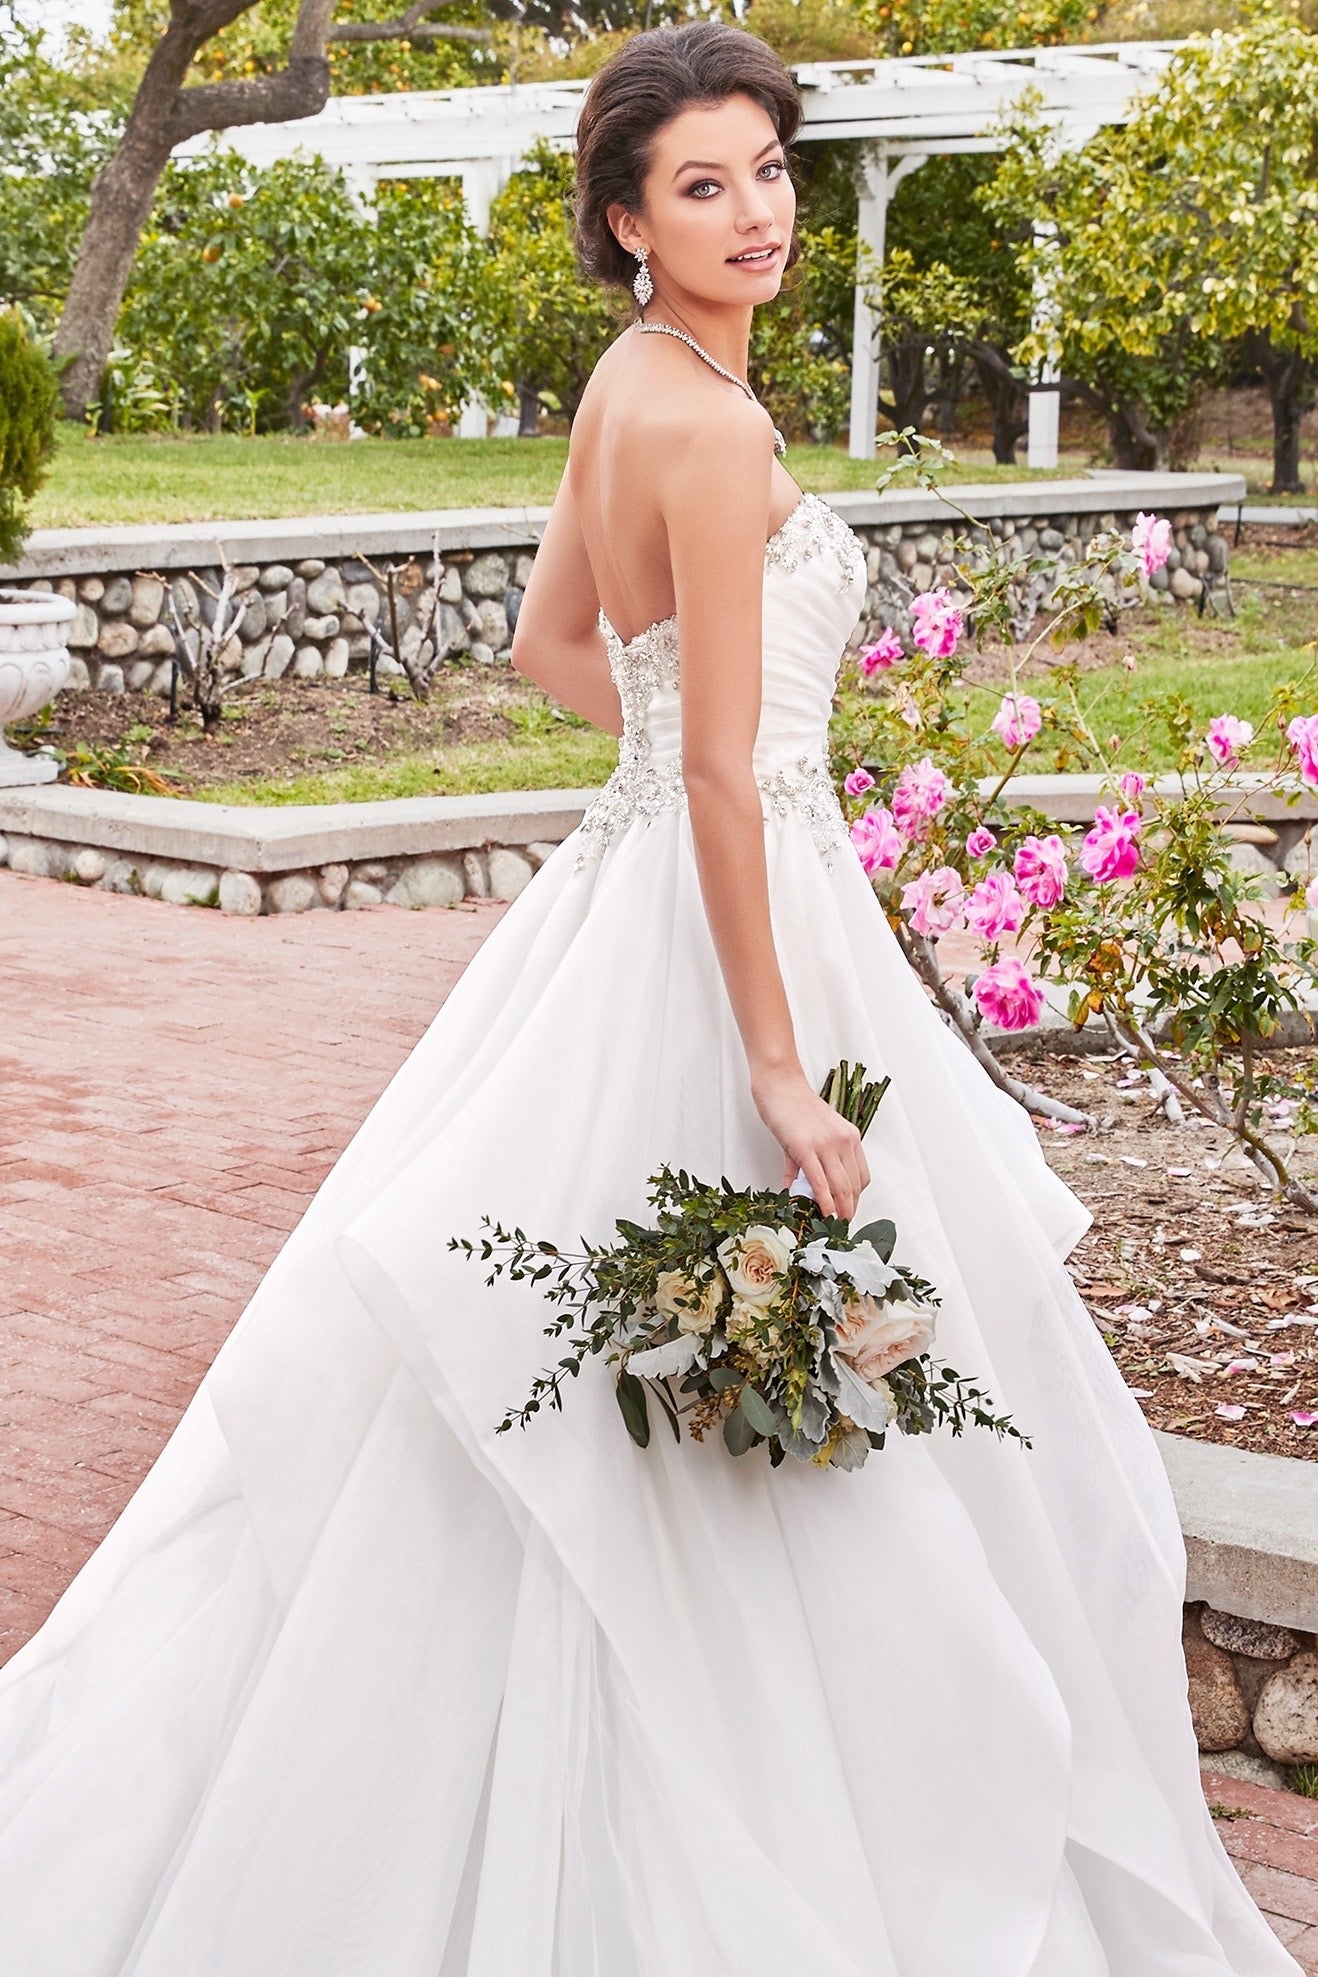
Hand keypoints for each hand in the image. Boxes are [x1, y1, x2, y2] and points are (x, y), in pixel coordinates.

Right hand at [751, 1065, 870, 1221]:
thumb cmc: (793, 1106)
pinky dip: (824, 1201)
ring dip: (840, 1210)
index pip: (861, 1176)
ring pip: (841, 1186)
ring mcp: (826, 1144)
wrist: (780, 1085)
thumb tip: (796, 1190)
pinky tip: (824, 1213)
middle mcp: (844, 1141)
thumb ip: (805, 1165)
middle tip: (841, 1227)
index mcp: (850, 1137)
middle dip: (849, 1209)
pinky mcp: (806, 1148)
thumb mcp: (809, 1136)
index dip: (855, 1199)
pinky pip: (820, 1181)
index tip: (846, 1212)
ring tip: (833, 1226)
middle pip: (854, 1185)